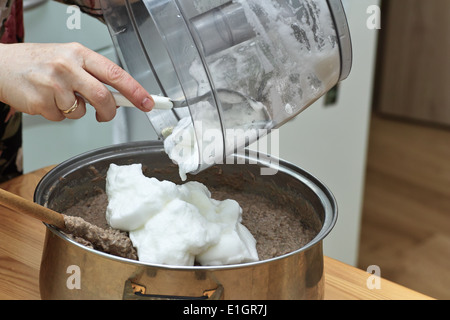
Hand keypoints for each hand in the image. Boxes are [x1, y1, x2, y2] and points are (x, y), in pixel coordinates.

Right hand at [0, 42, 154, 121]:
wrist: (1, 65)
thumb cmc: (38, 63)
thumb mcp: (69, 59)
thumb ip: (93, 75)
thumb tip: (121, 96)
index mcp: (79, 53)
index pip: (115, 73)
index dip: (135, 90)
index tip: (148, 102)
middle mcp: (67, 66)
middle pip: (103, 97)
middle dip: (109, 112)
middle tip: (105, 115)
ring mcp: (53, 84)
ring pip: (81, 111)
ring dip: (75, 111)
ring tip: (58, 96)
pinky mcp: (40, 101)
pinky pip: (61, 118)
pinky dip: (57, 114)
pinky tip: (45, 99)